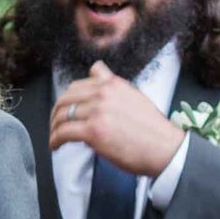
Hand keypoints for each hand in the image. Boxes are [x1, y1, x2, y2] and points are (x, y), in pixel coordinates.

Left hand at [49, 63, 181, 179]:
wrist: (165, 149)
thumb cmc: (152, 129)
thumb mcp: (133, 95)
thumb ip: (111, 82)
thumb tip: (96, 69)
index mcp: (113, 84)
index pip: (78, 86)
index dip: (67, 99)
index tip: (65, 110)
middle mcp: (104, 94)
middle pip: (66, 99)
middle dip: (57, 113)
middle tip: (56, 124)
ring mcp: (98, 112)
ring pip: (63, 115)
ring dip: (54, 127)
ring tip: (55, 137)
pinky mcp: (93, 131)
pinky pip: (64, 132)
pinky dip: (55, 139)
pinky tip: (56, 145)